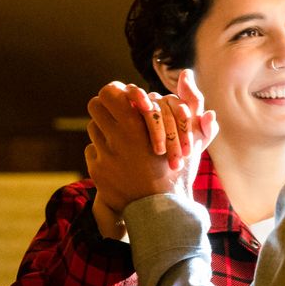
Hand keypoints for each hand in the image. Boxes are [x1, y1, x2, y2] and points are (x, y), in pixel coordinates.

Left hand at [85, 72, 217, 213]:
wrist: (161, 212)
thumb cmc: (178, 172)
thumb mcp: (190, 139)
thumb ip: (192, 104)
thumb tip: (188, 73)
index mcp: (137, 127)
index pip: (108, 93)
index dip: (114, 92)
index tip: (122, 98)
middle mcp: (116, 139)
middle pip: (96, 106)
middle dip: (105, 107)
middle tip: (115, 113)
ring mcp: (104, 155)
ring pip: (93, 128)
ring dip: (104, 130)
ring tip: (118, 138)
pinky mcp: (96, 171)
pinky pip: (92, 150)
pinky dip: (102, 152)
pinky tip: (115, 159)